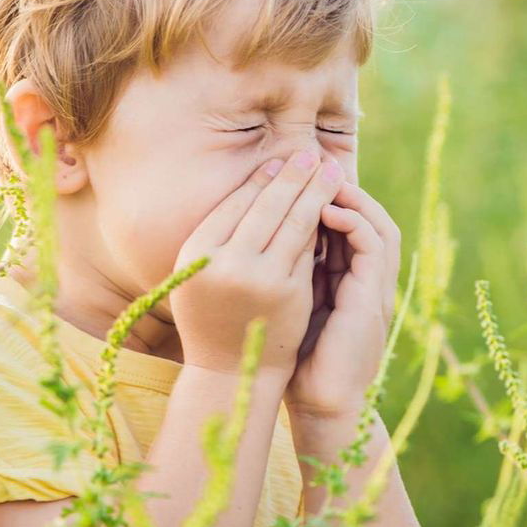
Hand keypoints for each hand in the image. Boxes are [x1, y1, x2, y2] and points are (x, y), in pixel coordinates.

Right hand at [170, 149, 343, 375]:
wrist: (229, 373)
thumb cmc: (212, 316)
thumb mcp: (199, 273)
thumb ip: (219, 236)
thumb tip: (257, 183)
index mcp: (195, 252)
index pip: (235, 204)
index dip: (261, 179)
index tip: (279, 161)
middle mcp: (224, 262)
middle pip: (266, 206)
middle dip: (292, 175)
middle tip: (310, 153)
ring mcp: (259, 278)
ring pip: (293, 222)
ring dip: (314, 191)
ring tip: (329, 170)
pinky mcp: (288, 292)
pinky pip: (307, 248)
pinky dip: (320, 224)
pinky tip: (331, 206)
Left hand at [286, 180, 401, 418]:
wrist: (320, 405)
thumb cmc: (297, 360)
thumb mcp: (290, 305)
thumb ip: (287, 273)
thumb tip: (255, 238)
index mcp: (349, 280)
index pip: (347, 223)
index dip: (326, 196)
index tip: (295, 175)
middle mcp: (367, 280)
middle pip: (367, 216)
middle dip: (341, 187)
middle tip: (311, 162)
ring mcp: (375, 289)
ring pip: (378, 224)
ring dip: (352, 197)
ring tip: (321, 178)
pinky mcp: (374, 299)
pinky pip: (374, 247)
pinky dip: (353, 223)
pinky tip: (325, 211)